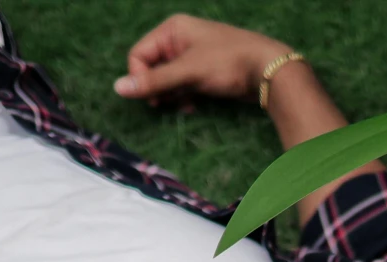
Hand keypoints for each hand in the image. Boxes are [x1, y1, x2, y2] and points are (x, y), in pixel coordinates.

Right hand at [115, 14, 289, 107]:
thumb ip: (154, 81)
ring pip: (167, 80)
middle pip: (152, 68)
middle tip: (167, 104)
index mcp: (172, 30)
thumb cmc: (228, 63)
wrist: (269, 70)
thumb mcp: (188, 71)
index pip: (138, 55)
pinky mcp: (203, 72)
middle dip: (158, 88)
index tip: (152, 97)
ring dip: (171, 96)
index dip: (140, 77)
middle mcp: (179, 40)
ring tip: (185, 104)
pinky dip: (184, 97)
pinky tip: (193, 106)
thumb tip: (118, 88)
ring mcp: (192, 56)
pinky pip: (182, 86)